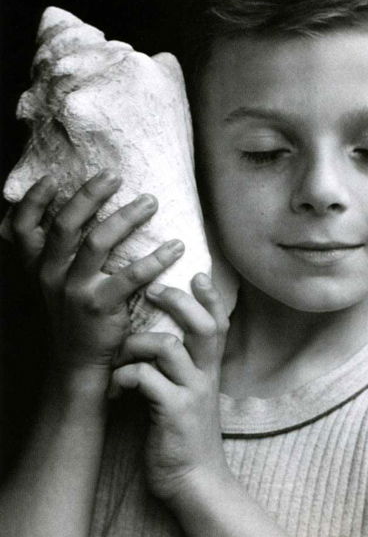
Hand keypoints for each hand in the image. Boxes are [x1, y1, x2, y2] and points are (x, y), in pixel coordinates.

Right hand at [10, 170, 184, 395]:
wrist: (77, 362)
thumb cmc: (72, 312)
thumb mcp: (53, 282)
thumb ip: (55, 250)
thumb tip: (74, 205)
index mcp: (37, 265)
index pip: (21, 228)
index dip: (33, 201)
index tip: (51, 178)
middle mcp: (50, 274)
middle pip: (65, 225)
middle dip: (89, 195)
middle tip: (114, 175)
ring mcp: (74, 291)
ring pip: (97, 242)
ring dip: (126, 217)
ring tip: (150, 202)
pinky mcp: (100, 307)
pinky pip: (131, 276)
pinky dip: (156, 258)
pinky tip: (176, 247)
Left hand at [110, 273, 229, 503]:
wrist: (195, 482)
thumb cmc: (184, 434)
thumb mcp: (191, 394)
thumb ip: (182, 366)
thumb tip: (158, 337)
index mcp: (209, 369)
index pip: (219, 323)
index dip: (211, 296)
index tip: (198, 271)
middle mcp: (205, 376)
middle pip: (203, 325)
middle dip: (179, 301)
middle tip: (155, 289)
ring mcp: (192, 393)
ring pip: (169, 346)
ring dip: (138, 343)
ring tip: (122, 352)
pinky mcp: (174, 412)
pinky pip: (146, 378)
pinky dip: (126, 375)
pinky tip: (117, 386)